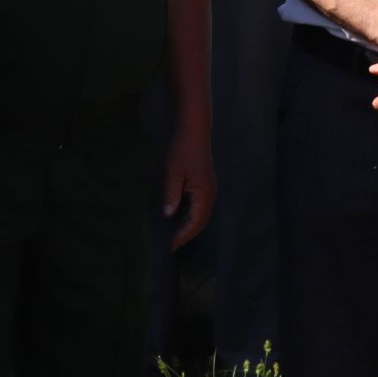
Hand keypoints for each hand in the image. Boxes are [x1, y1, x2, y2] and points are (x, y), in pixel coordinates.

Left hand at [162, 117, 214, 250]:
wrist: (194, 131)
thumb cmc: (183, 150)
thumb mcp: (173, 173)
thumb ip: (171, 194)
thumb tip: (168, 215)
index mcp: (203, 194)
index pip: (194, 222)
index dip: (183, 235)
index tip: (170, 246)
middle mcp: (209, 194)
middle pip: (200, 222)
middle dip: (186, 235)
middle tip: (171, 245)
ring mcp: (208, 190)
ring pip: (200, 215)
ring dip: (189, 226)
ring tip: (174, 236)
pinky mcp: (204, 185)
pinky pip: (199, 207)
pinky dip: (190, 217)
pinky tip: (179, 219)